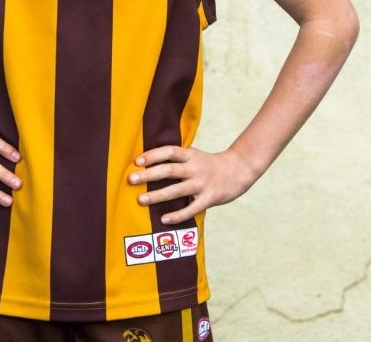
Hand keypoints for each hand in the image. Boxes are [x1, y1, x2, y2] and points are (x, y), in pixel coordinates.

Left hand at [128, 145, 256, 225]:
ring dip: (158, 195)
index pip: (169, 152)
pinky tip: (164, 219)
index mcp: (190, 155)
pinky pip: (191, 208)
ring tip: (141, 200)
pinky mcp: (209, 198)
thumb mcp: (195, 155)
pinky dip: (177, 214)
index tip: (137, 161)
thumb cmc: (211, 164)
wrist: (239, 170)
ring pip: (177, 190)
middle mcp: (195, 168)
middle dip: (149, 175)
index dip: (153, 155)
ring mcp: (202, 183)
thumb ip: (178, 158)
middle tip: (131, 179)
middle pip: (169, 170)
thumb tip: (151, 162)